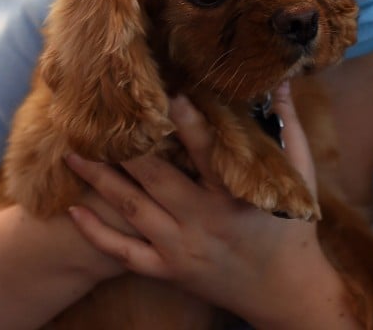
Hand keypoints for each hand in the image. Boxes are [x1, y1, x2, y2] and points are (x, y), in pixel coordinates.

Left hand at [64, 83, 355, 327]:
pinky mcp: (168, 271)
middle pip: (154, 178)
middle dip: (123, 149)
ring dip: (99, 180)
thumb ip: (287, 125)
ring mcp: (181, 248)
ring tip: (72, 154)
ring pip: (131, 209)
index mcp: (235, 195)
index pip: (206, 152)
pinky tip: (74, 211)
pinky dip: (96, 233)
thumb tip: (279, 81)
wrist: (284, 291)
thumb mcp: (300, 174)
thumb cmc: (292, 226)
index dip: (186, 123)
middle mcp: (203, 221)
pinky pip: (123, 253)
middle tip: (94, 121)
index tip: (166, 95)